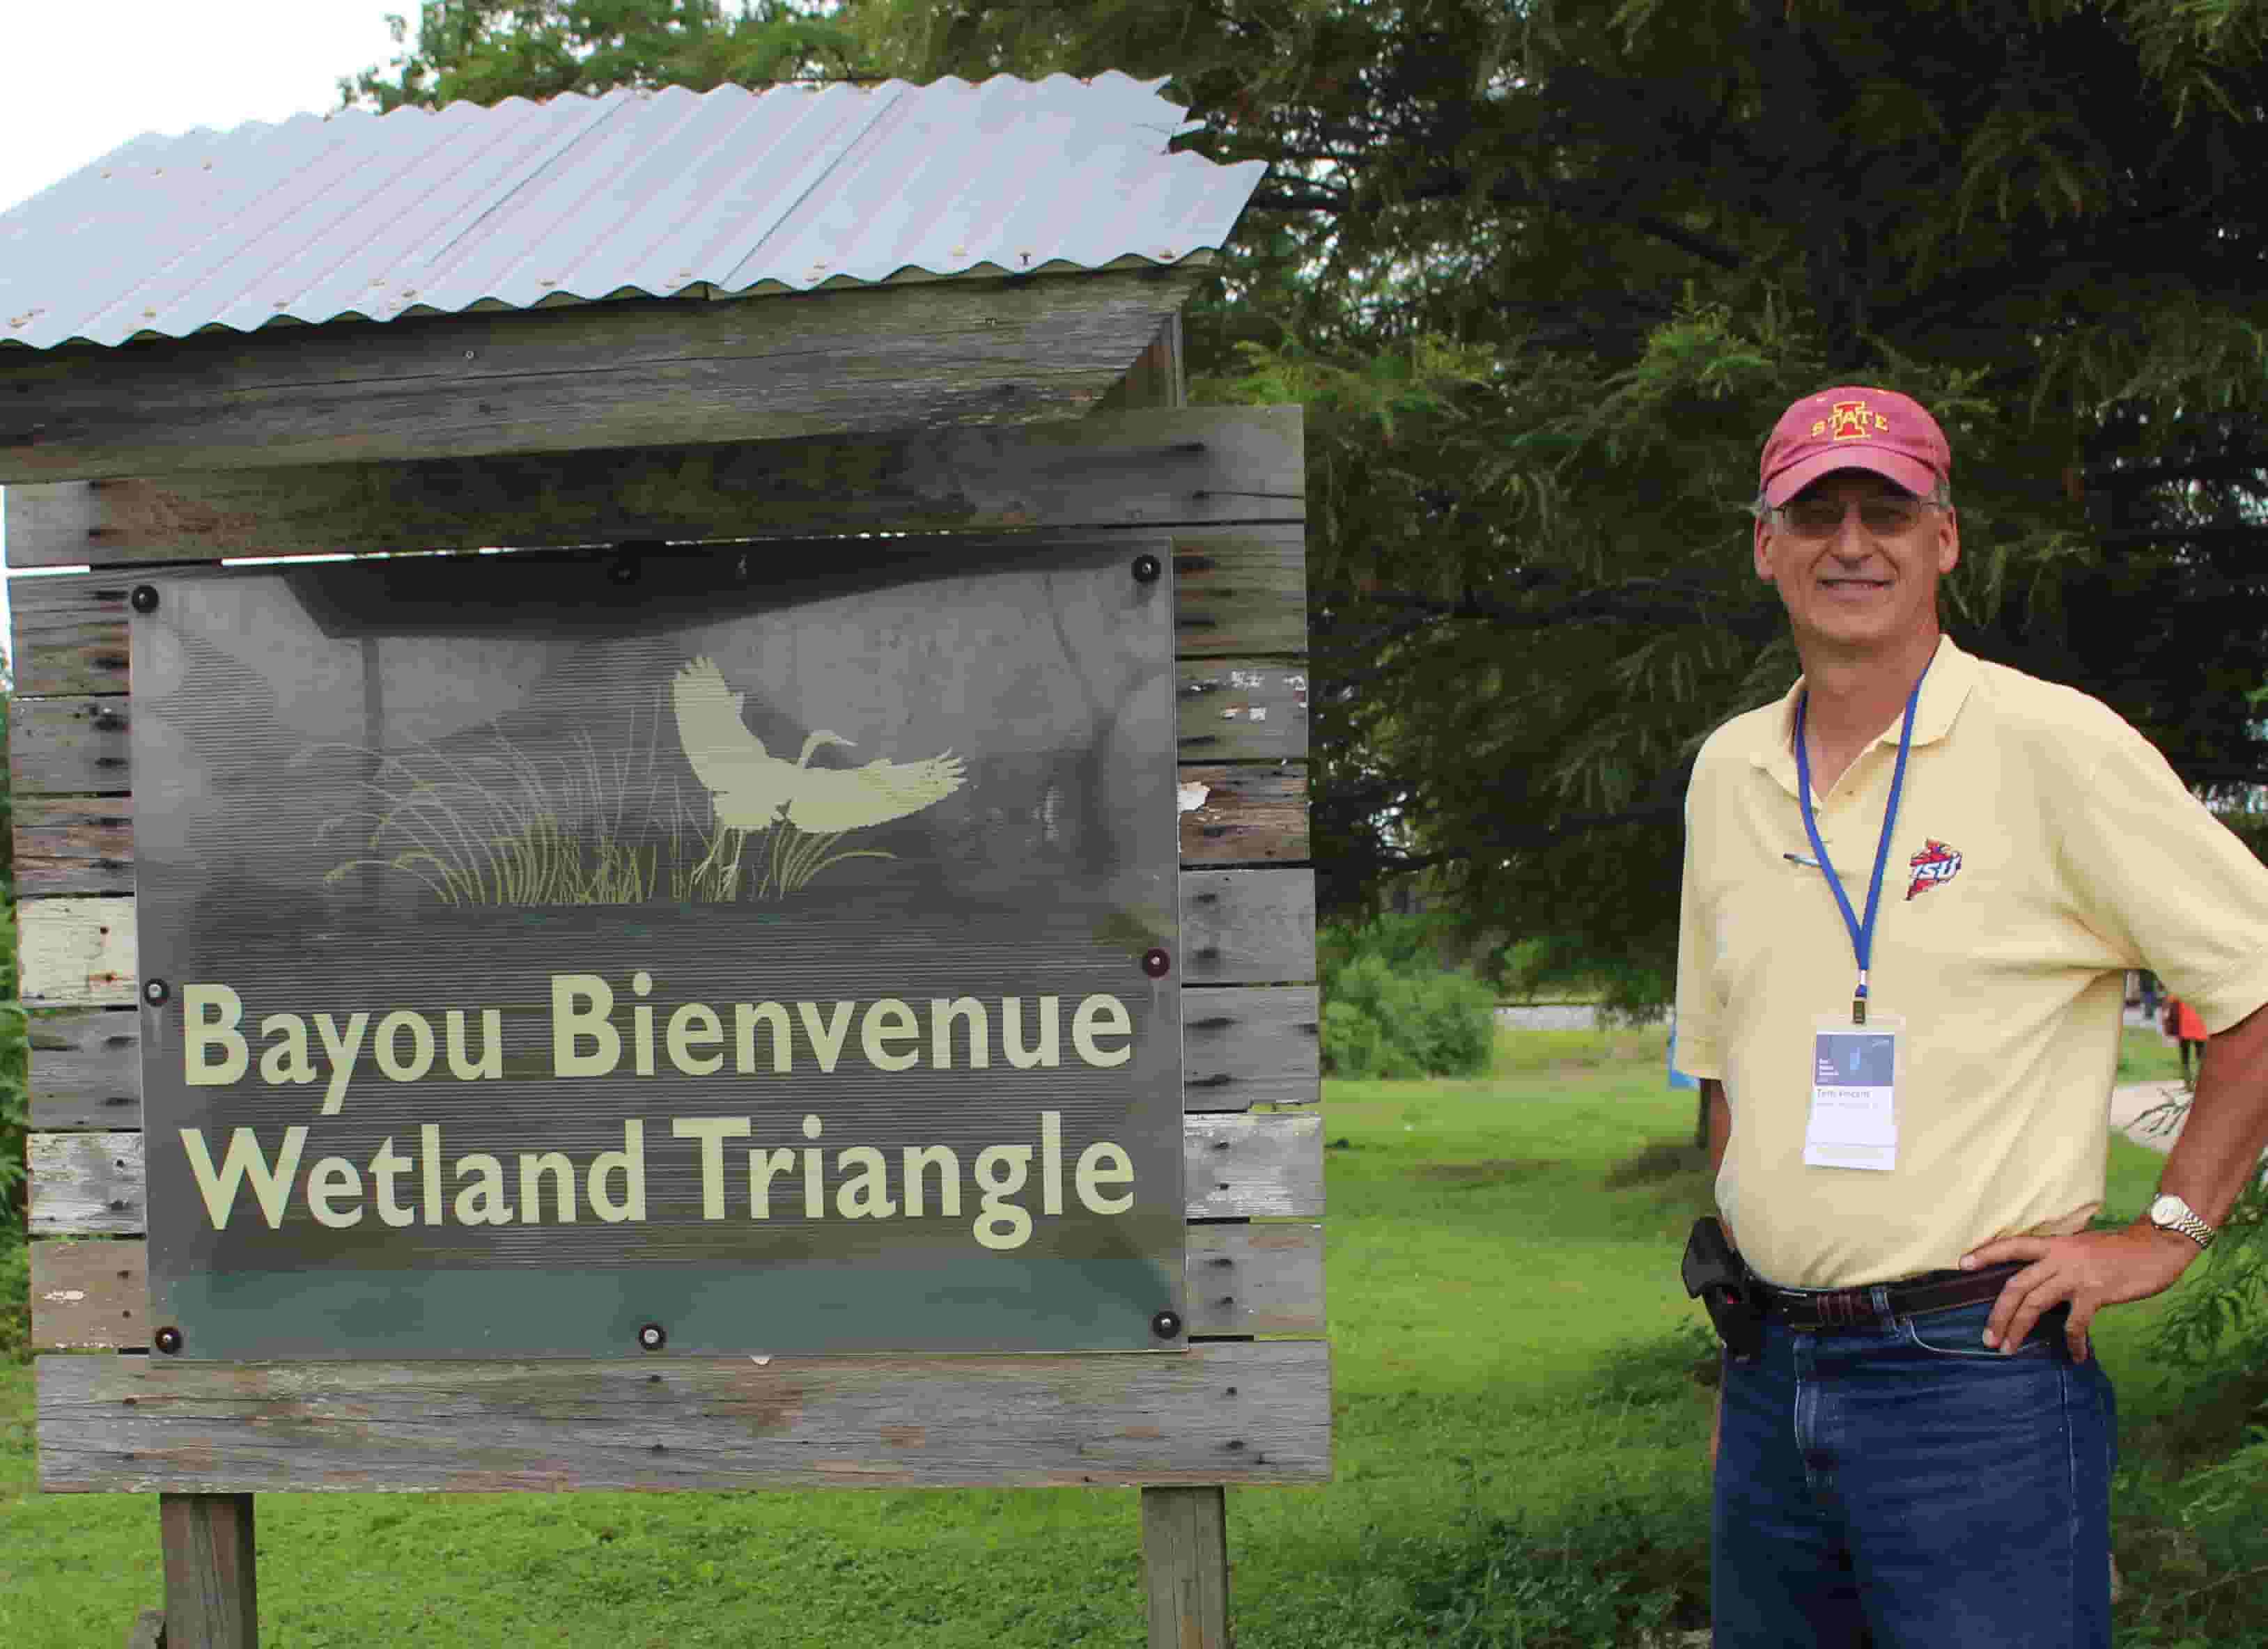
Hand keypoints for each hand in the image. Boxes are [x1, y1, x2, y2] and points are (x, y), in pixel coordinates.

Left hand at [1958, 1225, 2197, 1359]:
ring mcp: (2076, 1275)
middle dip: (1998, 1313)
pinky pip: (2075, 1322)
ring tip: (2008, 1349)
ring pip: (2035, 1303)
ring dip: (2019, 1329)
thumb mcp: (2082, 1248)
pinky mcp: (2095, 1293)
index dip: (1986, 1253)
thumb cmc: (2120, 1251)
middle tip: (1987, 1338)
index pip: (2012, 1245)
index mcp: (2054, 1244)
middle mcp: (2059, 1257)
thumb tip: (2042, 1283)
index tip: (1961, 1263)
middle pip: (2016, 1285)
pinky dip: (2072, 1341)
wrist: (2157, 1247)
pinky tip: (2075, 1355)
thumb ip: (2060, 1261)